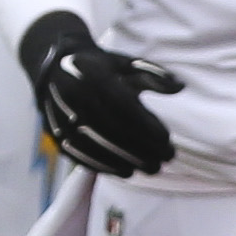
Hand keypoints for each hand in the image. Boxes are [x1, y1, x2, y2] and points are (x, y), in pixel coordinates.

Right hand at [18, 10, 180, 176]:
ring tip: (151, 168)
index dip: (145, 124)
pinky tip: (125, 172)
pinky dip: (104, 166)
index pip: (122, 105)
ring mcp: (60, 116)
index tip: (167, 138)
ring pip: (96, 145)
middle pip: (110, 128)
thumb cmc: (100, 67)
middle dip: (141, 147)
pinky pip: (79, 154)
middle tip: (166, 159)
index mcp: (92, 75)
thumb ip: (153, 74)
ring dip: (126, 160)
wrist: (53, 68)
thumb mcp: (126, 63)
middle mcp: (73, 96)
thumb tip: (181, 86)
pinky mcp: (54, 134)